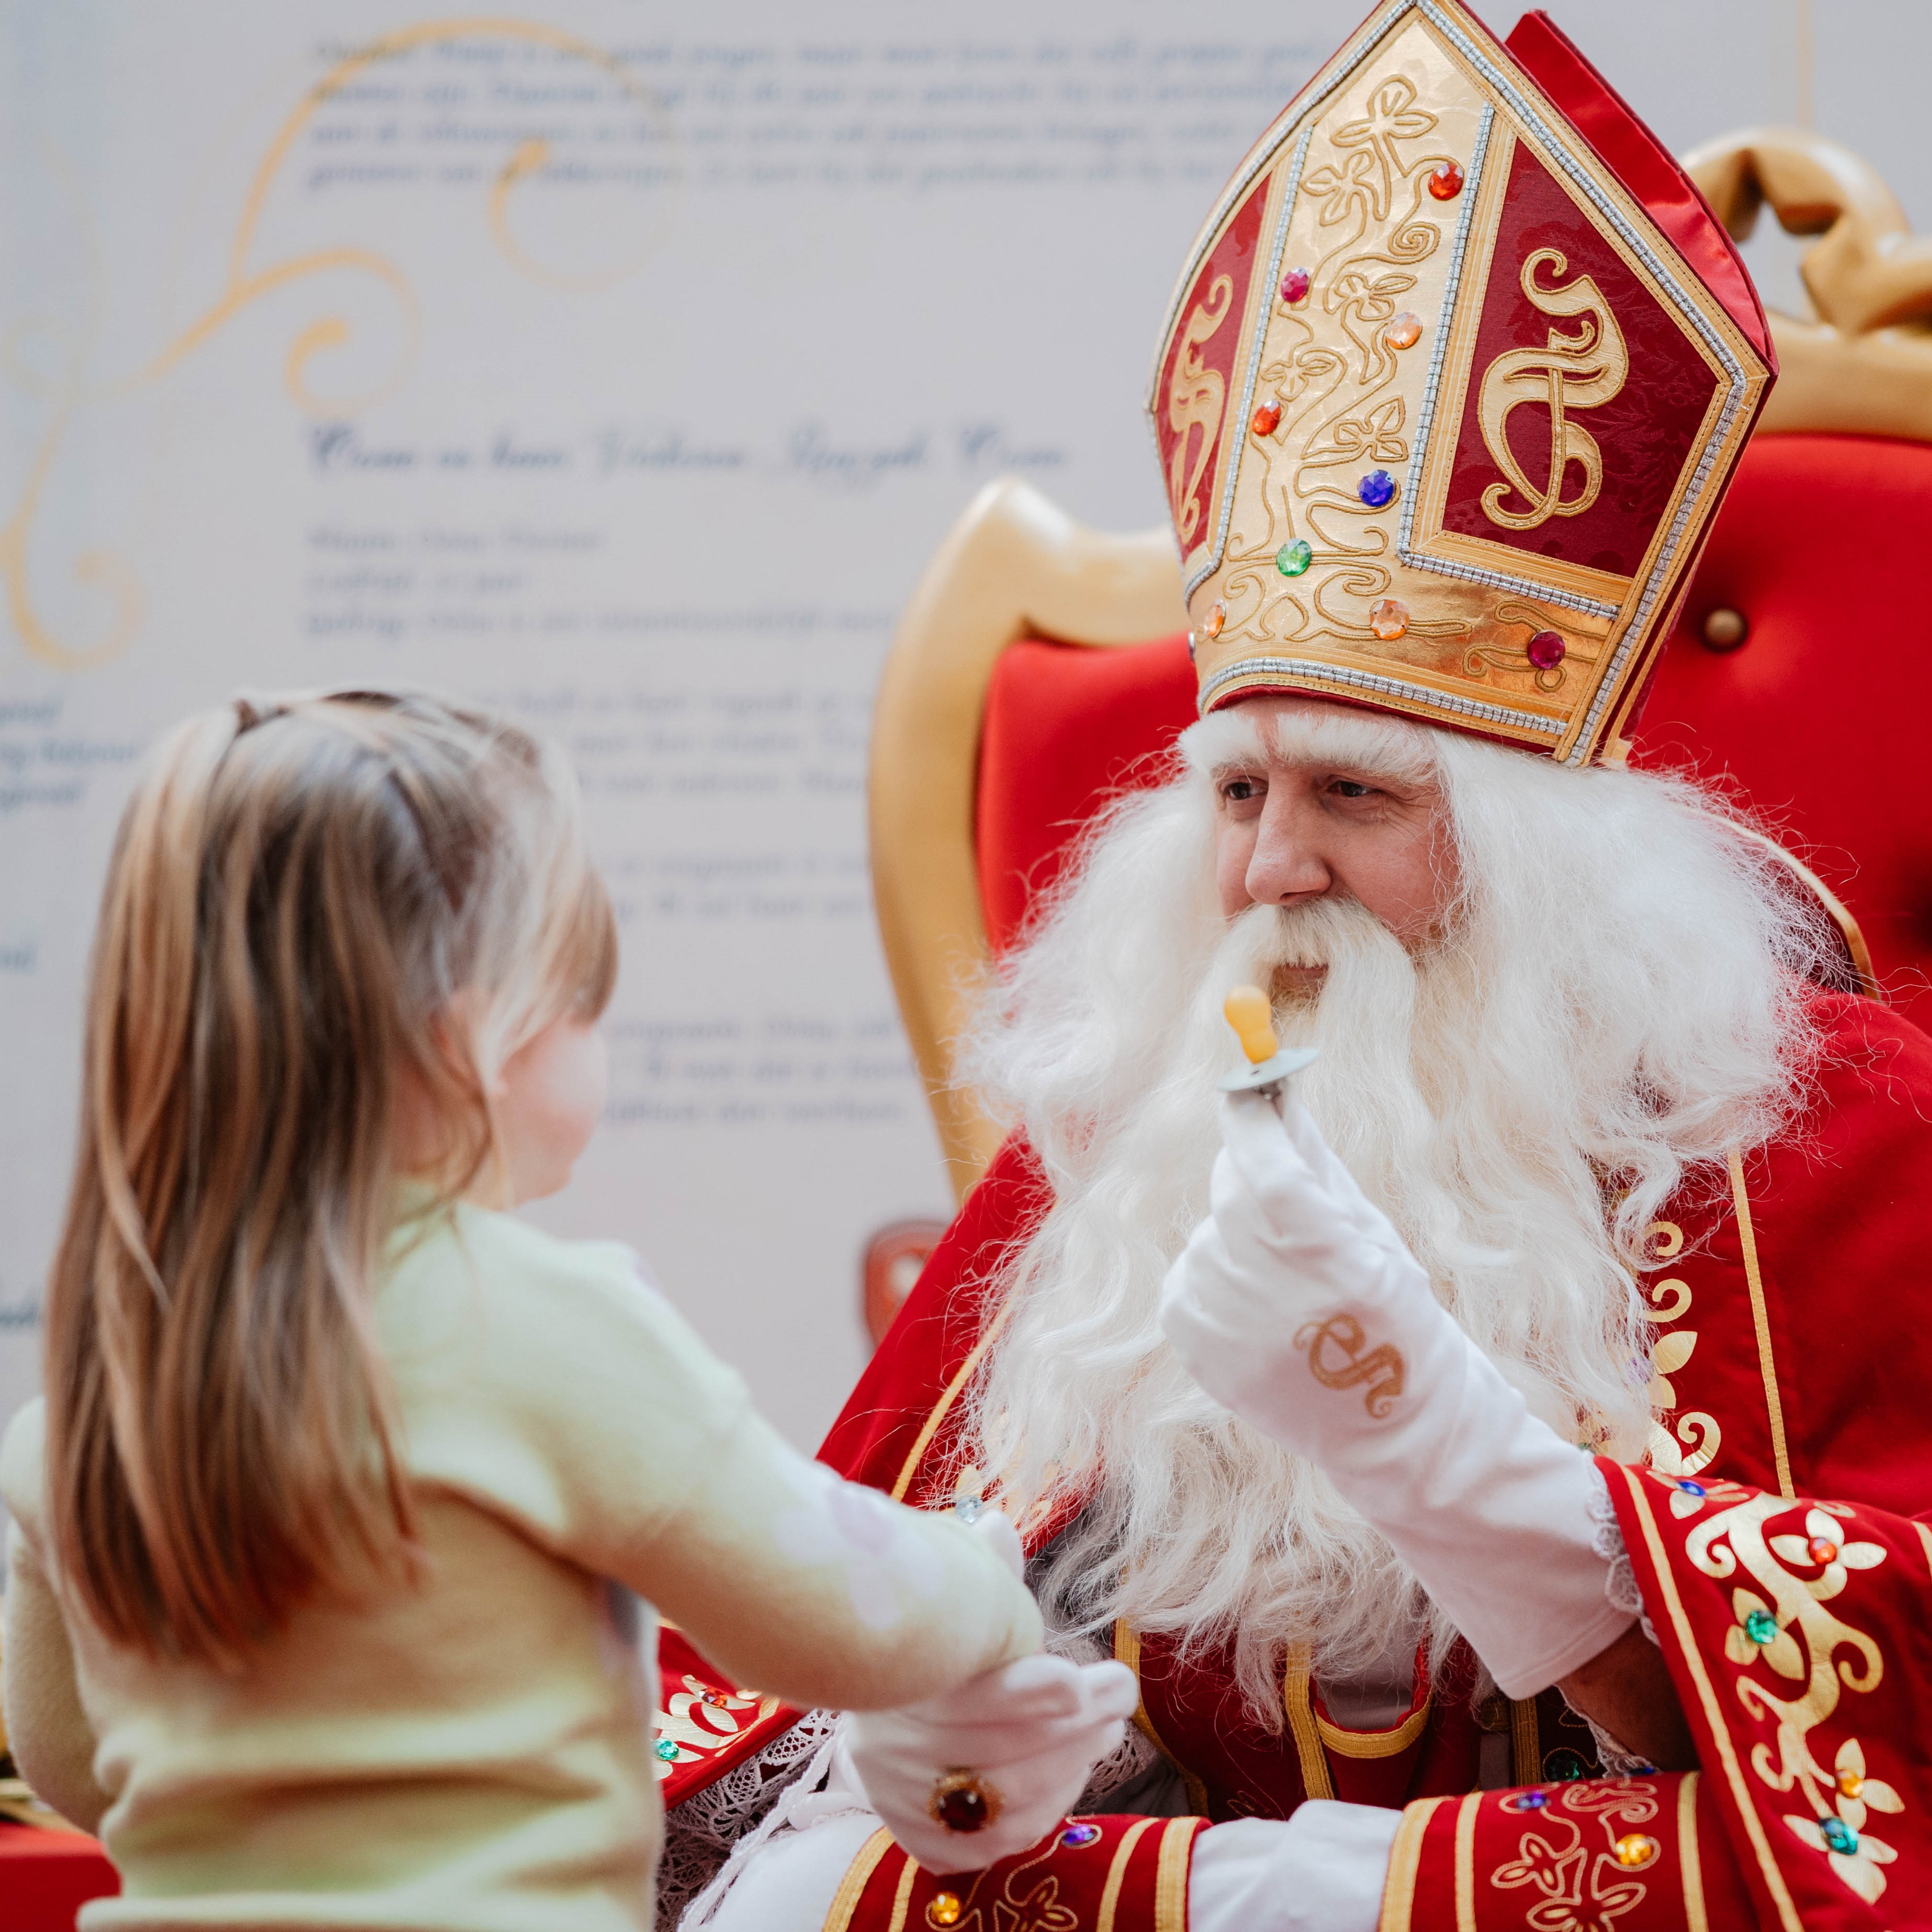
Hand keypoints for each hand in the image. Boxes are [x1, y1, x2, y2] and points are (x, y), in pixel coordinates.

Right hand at [843, 1511, 1137, 1871]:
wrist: (867, 1695)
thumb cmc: (928, 1639)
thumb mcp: (945, 1599)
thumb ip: (978, 1574)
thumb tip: (997, 1525)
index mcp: (899, 1682)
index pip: (969, 1697)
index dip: (1027, 1693)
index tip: (1078, 1680)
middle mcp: (892, 1749)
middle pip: (1000, 1754)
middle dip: (1076, 1724)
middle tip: (1120, 1691)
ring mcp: (904, 1800)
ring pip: (1007, 1802)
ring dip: (1072, 1763)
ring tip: (1108, 1726)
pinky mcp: (923, 1841)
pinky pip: (999, 1840)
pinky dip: (1047, 1807)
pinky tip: (1075, 1767)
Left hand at [1157, 1093, 1633, 1700]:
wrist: (1389, 1431)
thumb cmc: (1393, 1317)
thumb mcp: (1370, 1231)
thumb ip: (1314, 1162)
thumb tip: (1276, 1096)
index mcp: (1305, 1235)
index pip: (1255, 1144)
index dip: (1251, 1110)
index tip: (1248, 1086)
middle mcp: (1249, 1267)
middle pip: (1232, 1183)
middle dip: (1260, 1184)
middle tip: (1301, 1223)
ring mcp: (1212, 1307)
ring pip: (1212, 1232)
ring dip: (1244, 1242)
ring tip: (1295, 1293)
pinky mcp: (1186, 1336)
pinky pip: (1192, 1276)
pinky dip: (1221, 1282)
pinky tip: (1266, 1317)